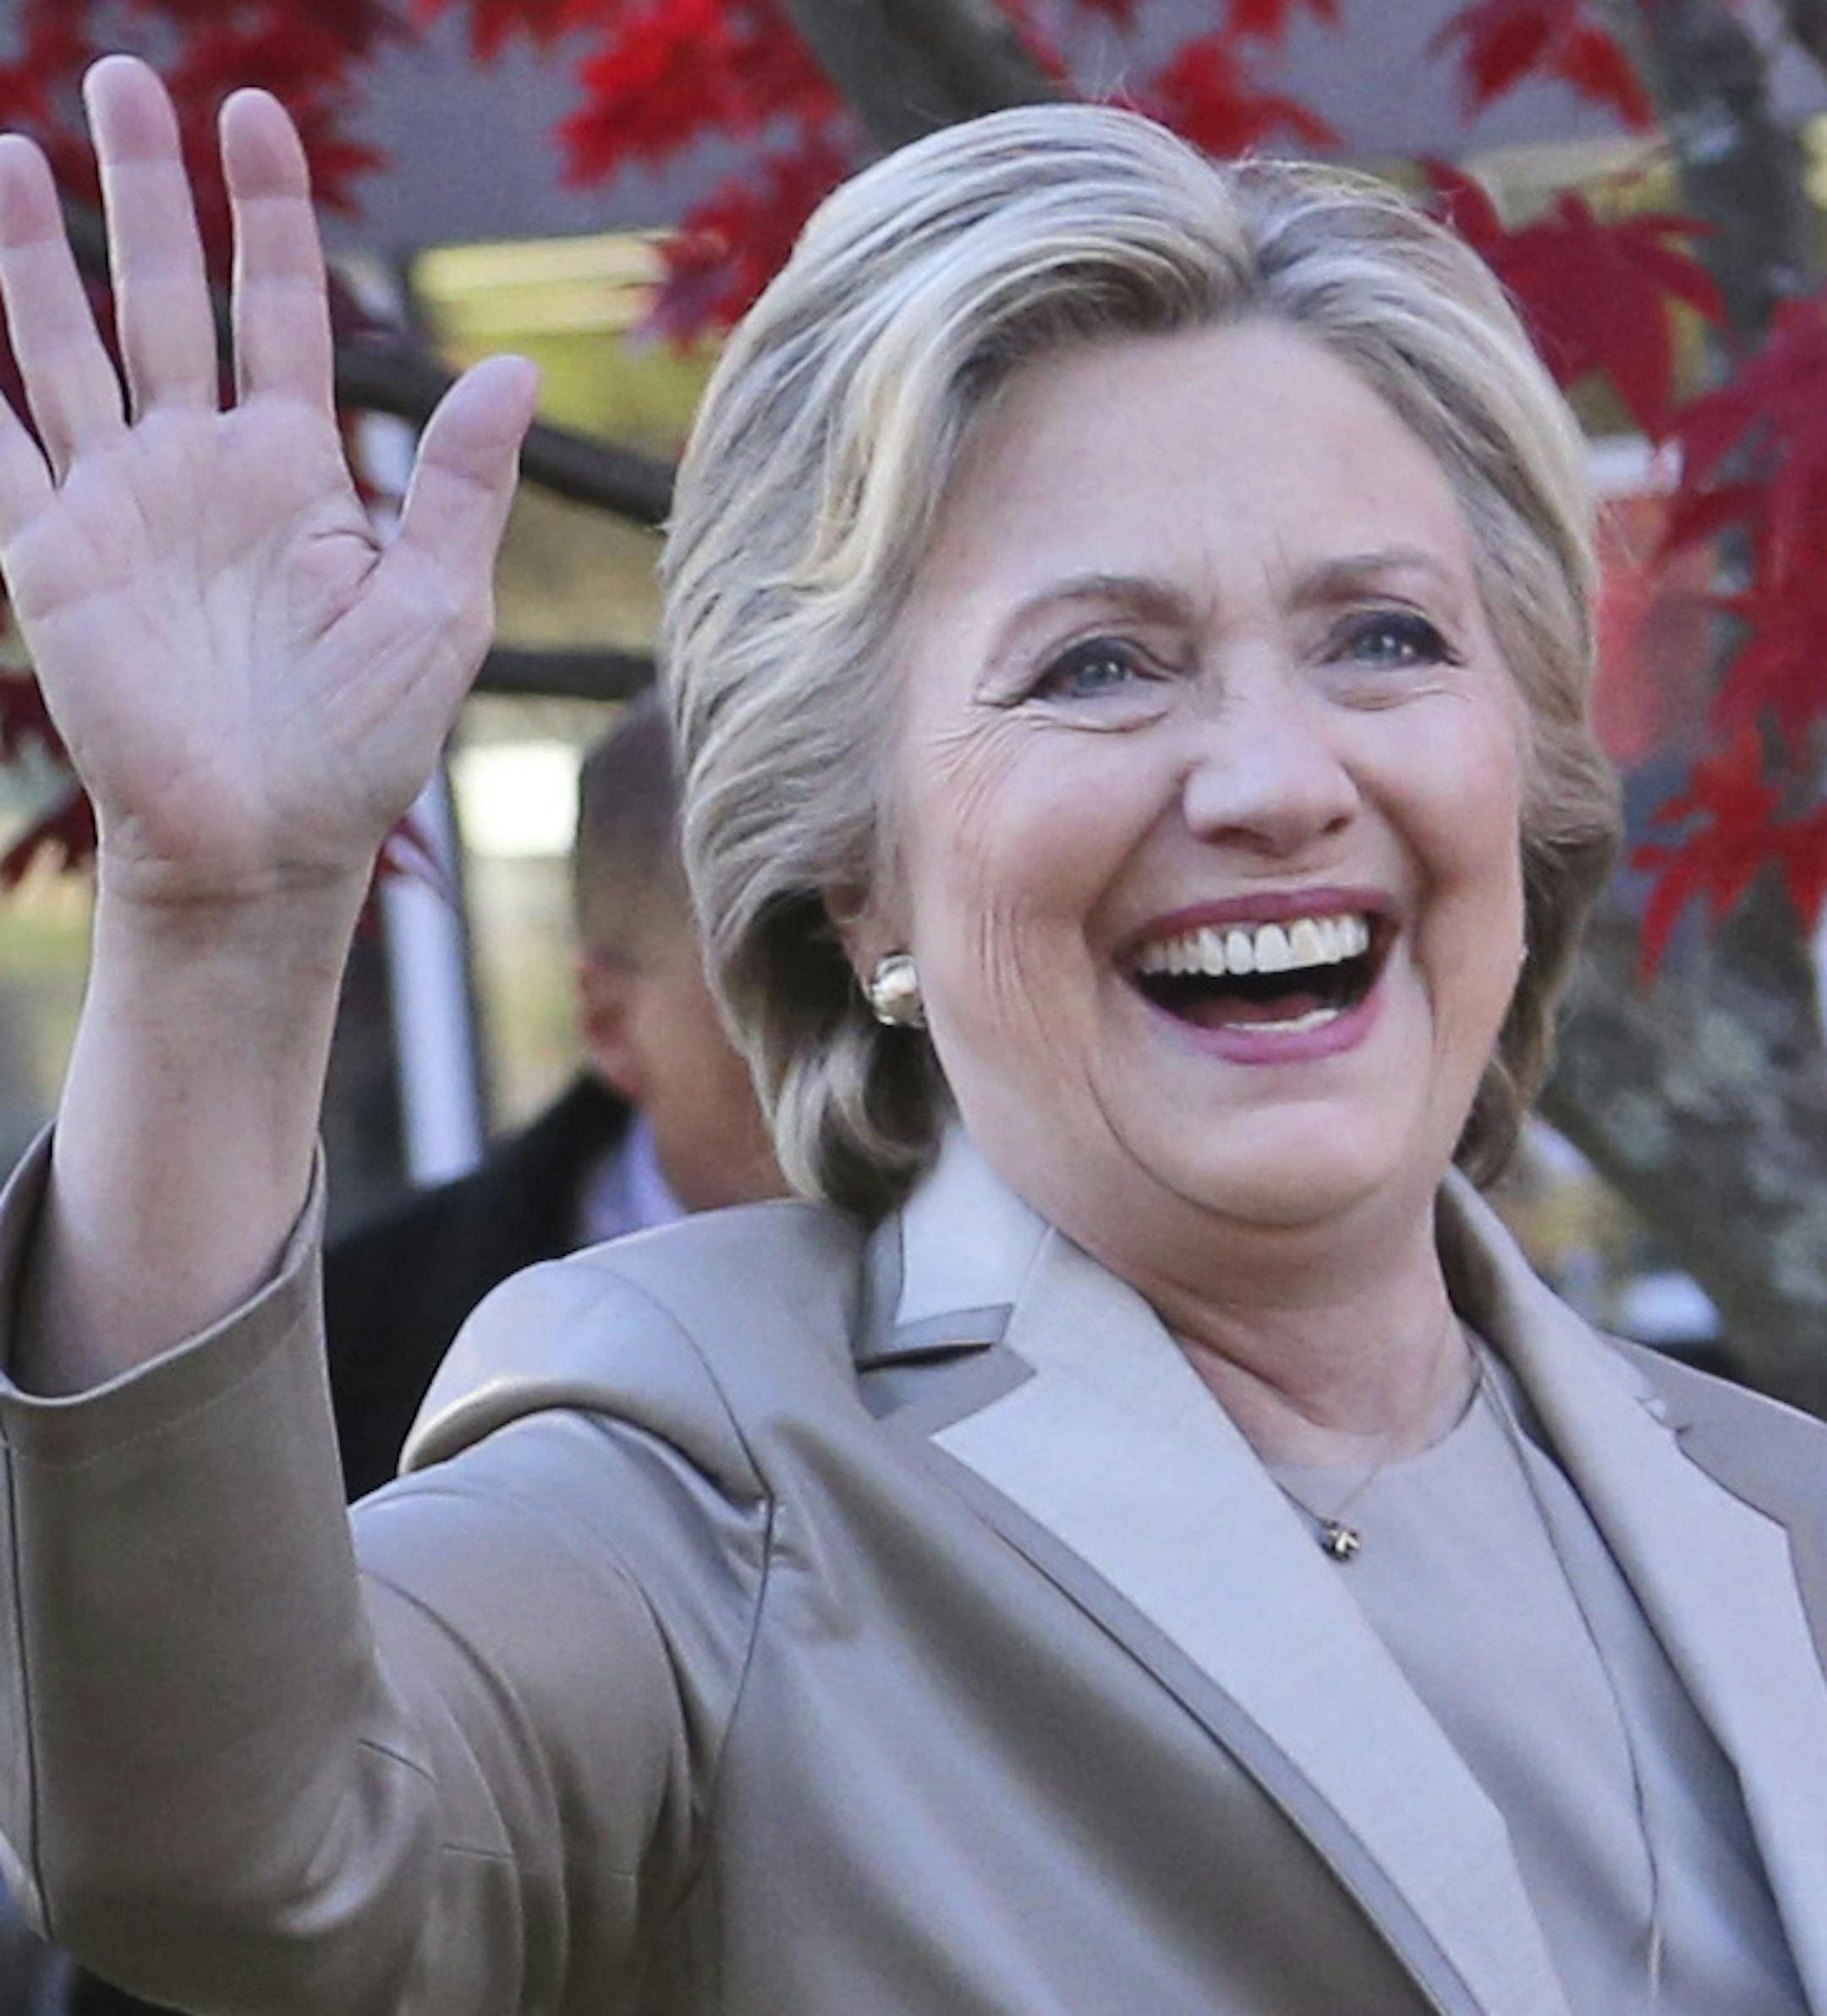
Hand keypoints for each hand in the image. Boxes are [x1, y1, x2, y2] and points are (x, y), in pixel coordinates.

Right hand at [0, 56, 536, 911]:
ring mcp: (120, 506)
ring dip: (36, 252)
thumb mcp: (437, 607)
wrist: (267, 845)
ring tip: (12, 144)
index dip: (267, 214)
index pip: (276, 309)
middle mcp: (202, 469)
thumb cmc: (363, 743)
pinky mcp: (49, 558)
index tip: (255, 116)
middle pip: (163, 297)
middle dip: (144, 192)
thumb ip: (459, 486)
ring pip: (67, 345)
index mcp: (297, 471)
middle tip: (126, 79)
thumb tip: (513, 370)